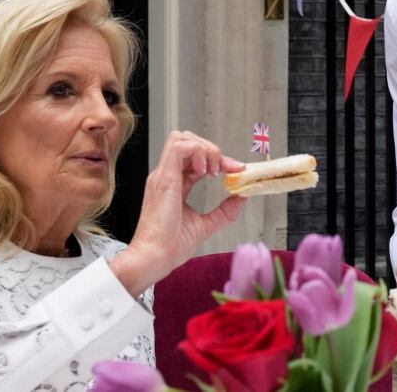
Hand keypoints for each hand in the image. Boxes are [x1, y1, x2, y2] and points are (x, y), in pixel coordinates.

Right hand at [110, 131, 245, 295]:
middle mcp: (167, 177)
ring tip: (213, 170)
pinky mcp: (164, 179)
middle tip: (224, 169)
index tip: (236, 169)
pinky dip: (197, 152)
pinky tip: (205, 172)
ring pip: (181, 138)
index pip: (195, 158)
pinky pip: (179, 147)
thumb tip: (241, 197)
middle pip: (187, 141)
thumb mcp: (205, 225)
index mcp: (174, 185)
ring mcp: (163, 176)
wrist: (155, 258)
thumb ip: (224, 211)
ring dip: (204, 149)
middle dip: (211, 149)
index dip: (218, 159)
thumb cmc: (170, 246)